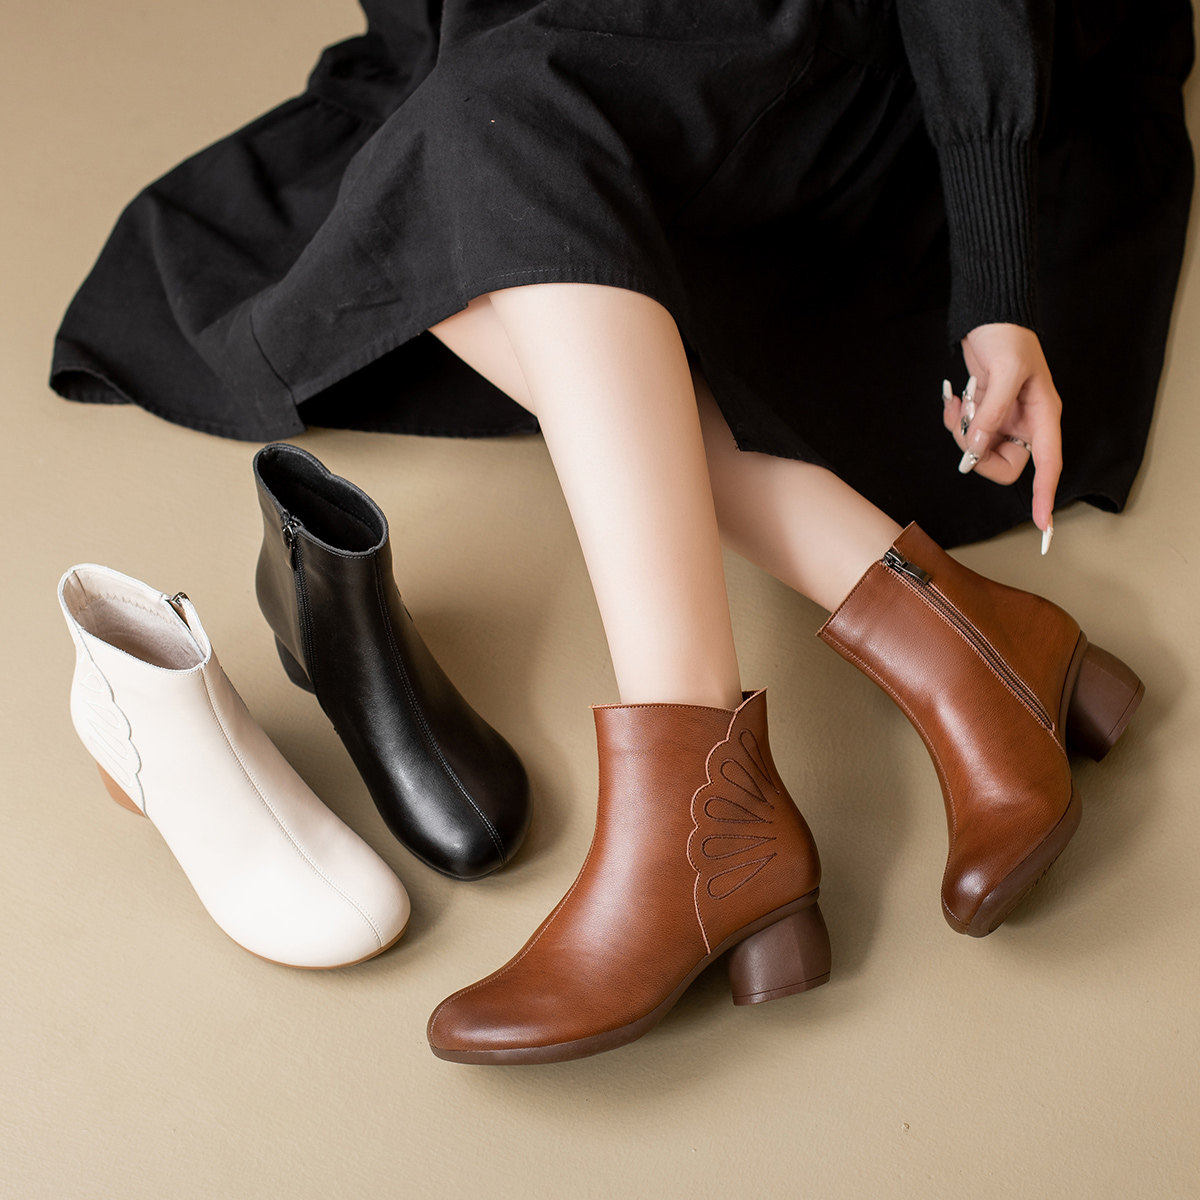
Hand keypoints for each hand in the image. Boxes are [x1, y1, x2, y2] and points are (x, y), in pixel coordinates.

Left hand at [942, 323, 1061, 540]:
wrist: (988, 317)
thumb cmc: (1007, 339)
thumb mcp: (1005, 373)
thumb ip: (992, 413)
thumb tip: (977, 447)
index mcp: (1043, 416)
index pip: (1048, 465)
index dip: (1044, 495)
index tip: (1042, 523)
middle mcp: (1026, 424)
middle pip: (1004, 465)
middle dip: (978, 452)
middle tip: (965, 424)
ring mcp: (1003, 421)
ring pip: (979, 451)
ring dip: (961, 431)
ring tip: (959, 400)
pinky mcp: (984, 415)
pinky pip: (966, 434)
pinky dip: (955, 420)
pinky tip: (954, 397)